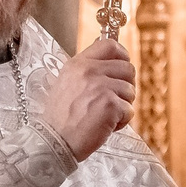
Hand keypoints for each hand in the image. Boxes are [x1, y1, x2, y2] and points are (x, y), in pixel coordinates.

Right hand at [42, 37, 134, 159]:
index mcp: (78, 64)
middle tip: (112, 101)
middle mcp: (90, 71)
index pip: (109, 45)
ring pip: (131, 91)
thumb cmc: (60, 118)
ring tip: (103, 116)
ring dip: (122, 106)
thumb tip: (110, 57)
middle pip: (127, 68)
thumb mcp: (66, 83)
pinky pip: (129, 110)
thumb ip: (86, 70)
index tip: (121, 70)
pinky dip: (121, 122)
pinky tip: (105, 126)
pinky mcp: (110, 105)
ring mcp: (101, 87)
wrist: (54, 141)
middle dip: (125, 87)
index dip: (122, 55)